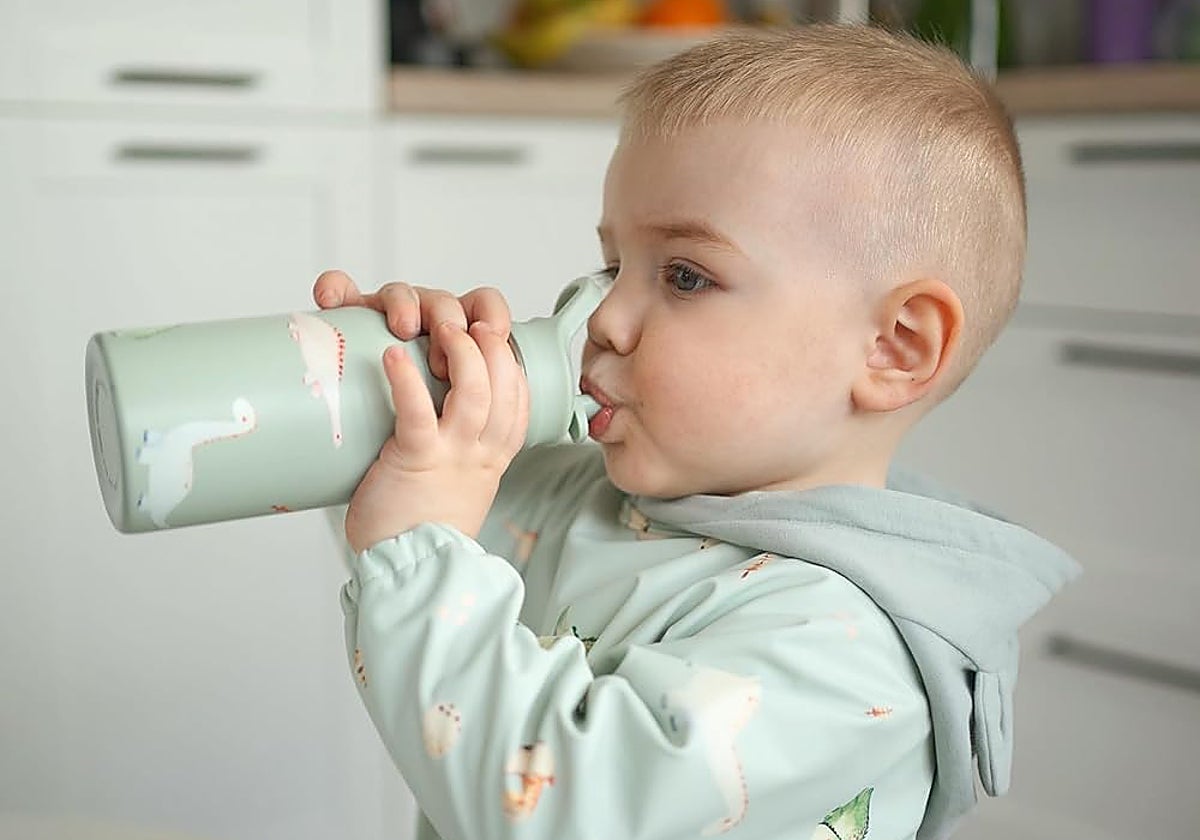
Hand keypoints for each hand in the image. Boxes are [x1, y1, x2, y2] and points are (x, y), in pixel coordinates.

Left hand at [310, 272, 528, 551]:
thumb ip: (454, 450)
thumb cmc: (419, 528)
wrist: (408, 572)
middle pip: (505, 386)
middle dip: (493, 346)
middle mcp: (480, 453)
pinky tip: (393, 356)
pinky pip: (418, 413)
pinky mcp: (415, 461)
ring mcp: (451, 456)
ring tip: (442, 328)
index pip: (519, 399)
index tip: (494, 341)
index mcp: (492, 457)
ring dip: (461, 352)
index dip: (510, 364)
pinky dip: (407, 380)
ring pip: (474, 392)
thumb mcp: (457, 485)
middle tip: (472, 324)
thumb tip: (427, 413)